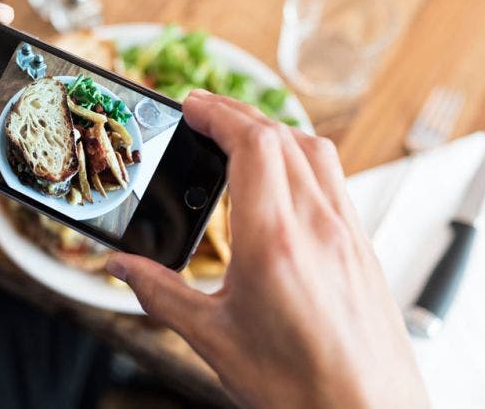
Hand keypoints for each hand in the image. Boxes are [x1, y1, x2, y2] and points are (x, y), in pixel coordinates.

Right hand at [105, 90, 427, 407]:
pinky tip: (281, 184)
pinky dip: (302, 160)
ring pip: (315, 152)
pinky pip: (334, 180)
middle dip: (238, 113)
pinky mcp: (363, 249)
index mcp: (276, 242)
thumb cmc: (302, 390)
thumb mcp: (213, 340)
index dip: (219, 112)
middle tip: (204, 114)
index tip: (191, 105)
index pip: (252, 143)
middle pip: (282, 135)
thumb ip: (160, 294)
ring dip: (274, 131)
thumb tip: (122, 268)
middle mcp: (319, 227)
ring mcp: (348, 235)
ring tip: (240, 137)